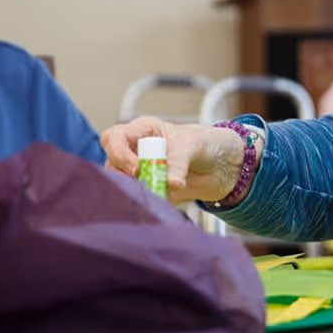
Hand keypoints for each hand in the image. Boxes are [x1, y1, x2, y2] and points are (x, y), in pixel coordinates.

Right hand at [101, 117, 251, 202]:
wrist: (220, 165)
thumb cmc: (204, 143)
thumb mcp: (193, 147)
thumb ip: (180, 163)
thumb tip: (171, 183)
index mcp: (142, 131)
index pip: (114, 138)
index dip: (119, 153)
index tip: (136, 168)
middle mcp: (135, 151)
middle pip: (111, 164)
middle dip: (123, 176)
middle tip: (145, 183)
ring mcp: (139, 172)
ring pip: (120, 184)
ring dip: (135, 190)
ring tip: (159, 192)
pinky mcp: (147, 190)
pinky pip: (137, 198)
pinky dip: (145, 202)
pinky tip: (160, 201)